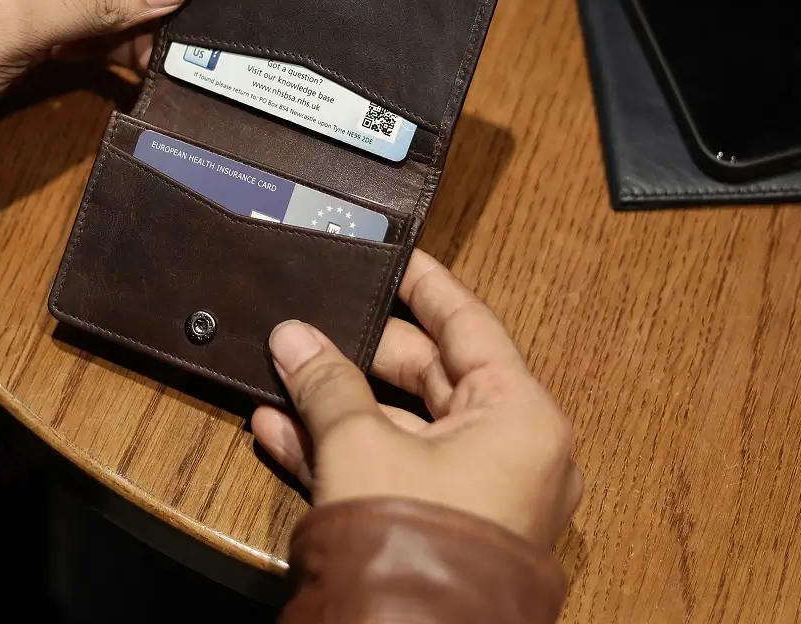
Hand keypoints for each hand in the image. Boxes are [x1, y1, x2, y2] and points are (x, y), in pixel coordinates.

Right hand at [251, 250, 581, 547]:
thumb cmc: (413, 543)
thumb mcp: (360, 445)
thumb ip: (327, 381)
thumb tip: (292, 336)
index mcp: (518, 416)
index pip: (469, 324)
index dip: (427, 286)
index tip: (397, 256)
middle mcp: (509, 450)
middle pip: (429, 375)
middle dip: (361, 353)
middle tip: (316, 324)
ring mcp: (475, 491)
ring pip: (402, 424)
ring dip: (340, 402)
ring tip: (286, 374)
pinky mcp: (439, 522)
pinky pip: (391, 467)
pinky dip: (343, 448)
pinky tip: (282, 430)